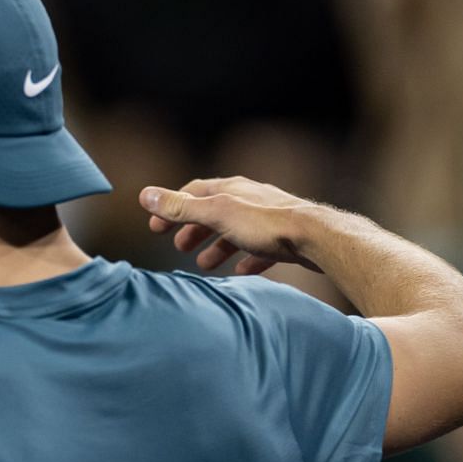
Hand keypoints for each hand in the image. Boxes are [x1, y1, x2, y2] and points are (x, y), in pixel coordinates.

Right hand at [139, 176, 328, 276]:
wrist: (316, 238)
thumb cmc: (266, 225)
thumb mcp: (216, 214)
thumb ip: (181, 207)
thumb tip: (145, 195)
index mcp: (230, 189)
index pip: (192, 193)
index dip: (172, 209)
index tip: (156, 227)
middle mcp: (249, 198)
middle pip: (214, 212)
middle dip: (194, 229)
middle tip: (179, 248)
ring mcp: (268, 218)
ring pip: (235, 231)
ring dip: (217, 247)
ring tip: (205, 264)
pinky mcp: (284, 238)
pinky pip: (260, 248)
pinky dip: (246, 259)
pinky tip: (241, 272)